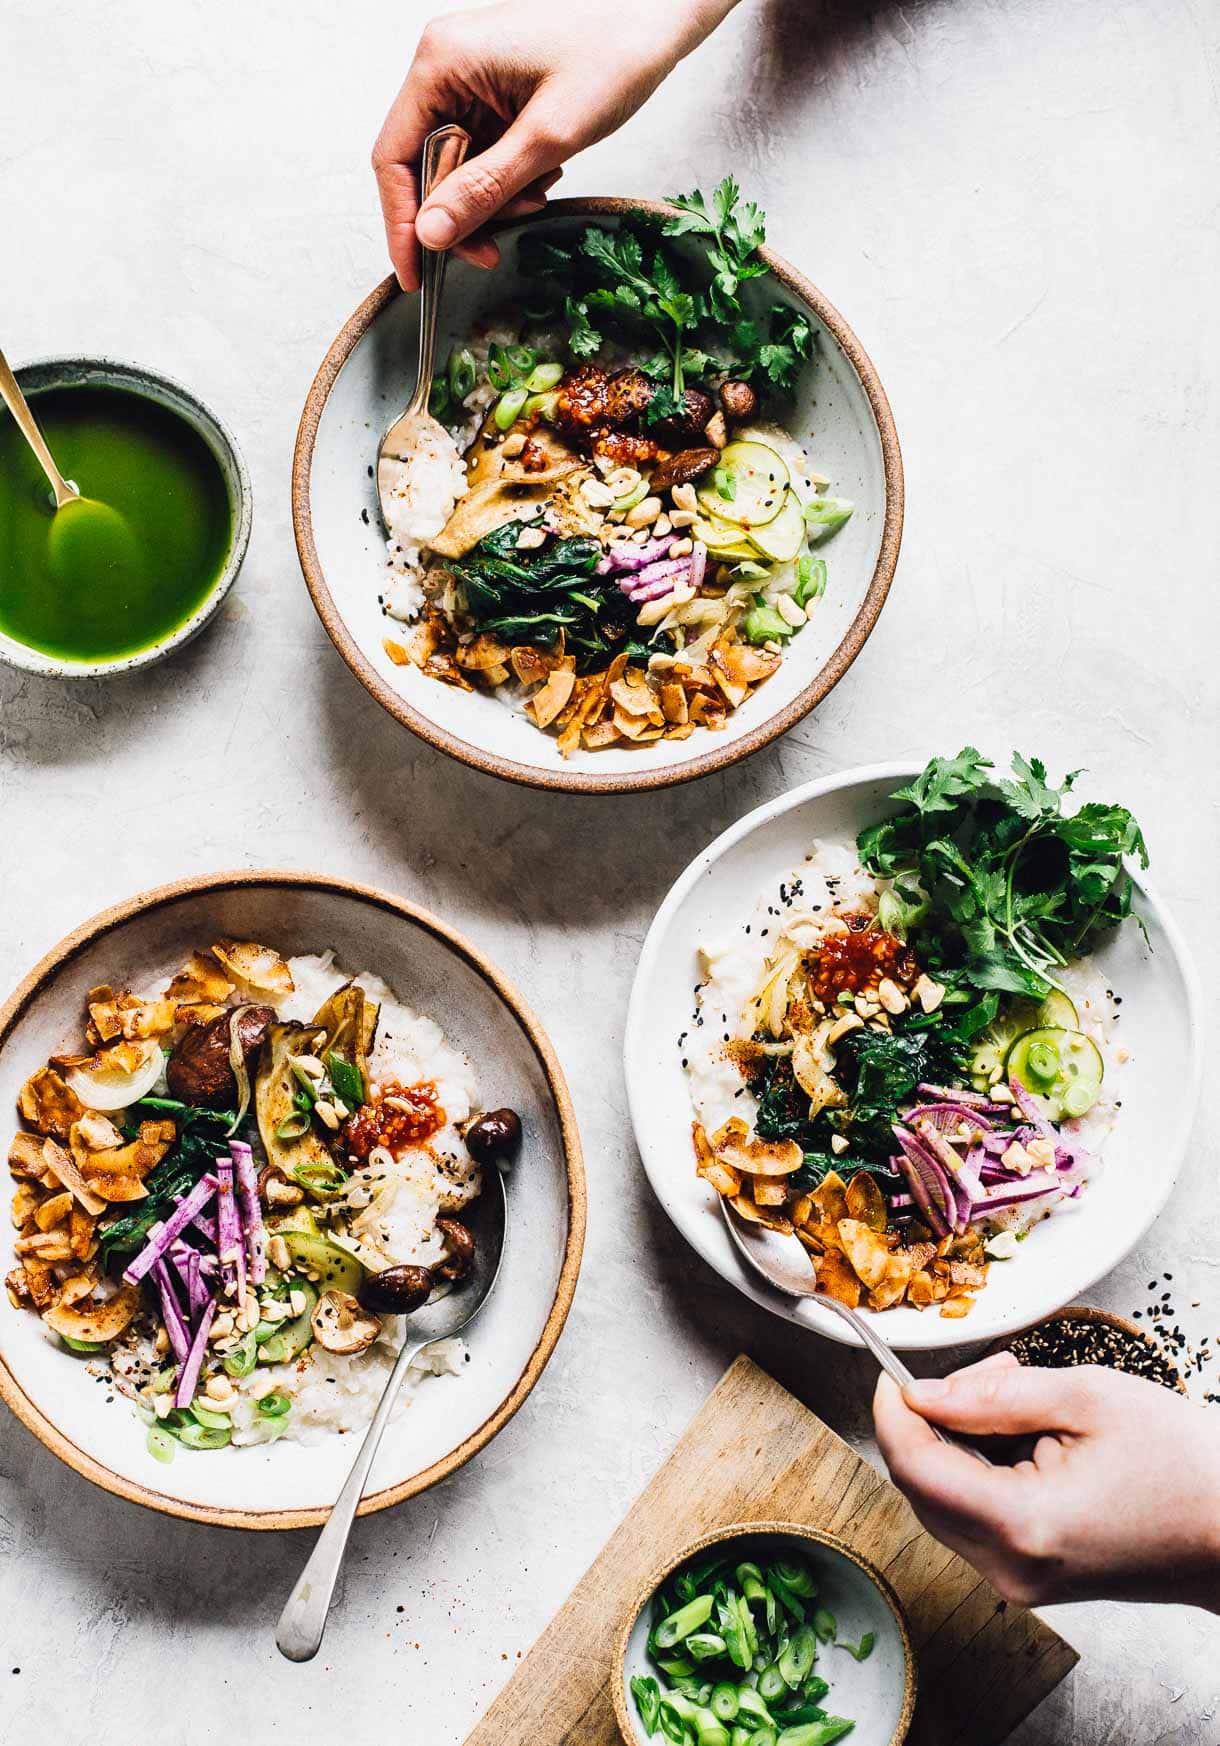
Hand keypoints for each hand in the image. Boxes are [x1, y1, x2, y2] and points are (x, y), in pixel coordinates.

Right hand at [372, 0, 738, 290]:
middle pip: (425, 167)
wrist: (657, 18)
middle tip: (492, 250)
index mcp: (442, 63)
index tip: (417, 275)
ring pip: (457, 167)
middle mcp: (446, 66)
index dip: (402, 223)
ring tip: (537, 196)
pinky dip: (509, 178)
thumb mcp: (548, 137)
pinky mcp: (494, 90)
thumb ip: (485, 188)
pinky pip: (483, 152)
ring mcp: (469, 77)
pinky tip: (545, 173)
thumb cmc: (612, 54)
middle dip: (463, 213)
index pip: (394, 158)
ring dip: (492, 199)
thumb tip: (431, 234)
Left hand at [874, 1352, 1219, 1608]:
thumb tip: (921, 1394)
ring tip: (1021, 1396)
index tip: (893, 1369)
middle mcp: (1010, 1567)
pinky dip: (982, 1467)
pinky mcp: (1032, 1577)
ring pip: (945, 1499)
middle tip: (991, 1372)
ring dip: (960, 1440)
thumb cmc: (1183, 1465)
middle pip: (921, 1485)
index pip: (912, 1466)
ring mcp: (1020, 1580)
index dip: (891, 1411)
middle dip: (934, 1418)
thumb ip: (991, 1395)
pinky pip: (976, 1516)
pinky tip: (1026, 1434)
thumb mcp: (1086, 1398)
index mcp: (1021, 1525)